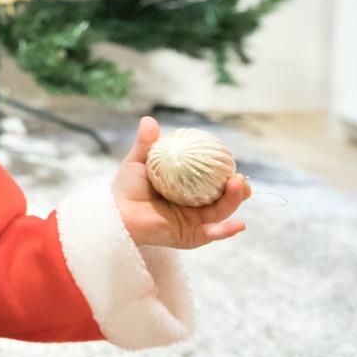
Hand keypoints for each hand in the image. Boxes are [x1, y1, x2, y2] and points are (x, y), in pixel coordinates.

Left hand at [111, 116, 249, 248]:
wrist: (116, 212)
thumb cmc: (126, 188)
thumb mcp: (138, 162)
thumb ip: (146, 143)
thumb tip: (149, 119)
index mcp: (188, 188)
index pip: (213, 179)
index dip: (225, 171)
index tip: (230, 159)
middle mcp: (195, 206)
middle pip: (224, 197)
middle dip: (237, 188)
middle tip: (240, 176)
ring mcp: (195, 222)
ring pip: (221, 212)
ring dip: (233, 200)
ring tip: (238, 186)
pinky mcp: (191, 237)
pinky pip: (212, 234)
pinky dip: (226, 231)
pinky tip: (238, 224)